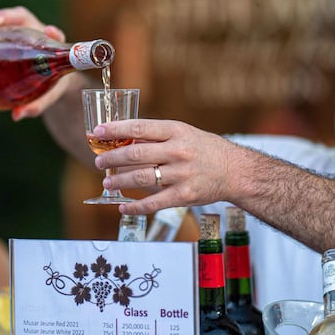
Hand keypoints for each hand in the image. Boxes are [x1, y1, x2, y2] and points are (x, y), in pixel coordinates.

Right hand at [0, 5, 73, 120]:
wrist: (51, 80)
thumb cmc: (52, 86)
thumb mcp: (48, 96)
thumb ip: (35, 106)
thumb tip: (16, 115)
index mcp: (50, 43)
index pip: (52, 34)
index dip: (49, 32)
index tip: (47, 32)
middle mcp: (34, 31)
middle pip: (16, 17)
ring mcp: (19, 31)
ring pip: (1, 20)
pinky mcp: (7, 36)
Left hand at [91, 118, 241, 213]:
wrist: (236, 171)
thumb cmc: (206, 150)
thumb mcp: (185, 133)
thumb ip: (158, 137)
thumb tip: (124, 140)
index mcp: (176, 131)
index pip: (139, 127)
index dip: (115, 129)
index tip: (98, 131)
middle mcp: (178, 151)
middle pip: (135, 153)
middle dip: (112, 158)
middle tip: (98, 162)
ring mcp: (181, 174)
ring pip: (141, 177)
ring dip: (119, 180)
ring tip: (107, 183)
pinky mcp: (184, 195)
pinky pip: (153, 203)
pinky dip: (135, 206)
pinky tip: (122, 207)